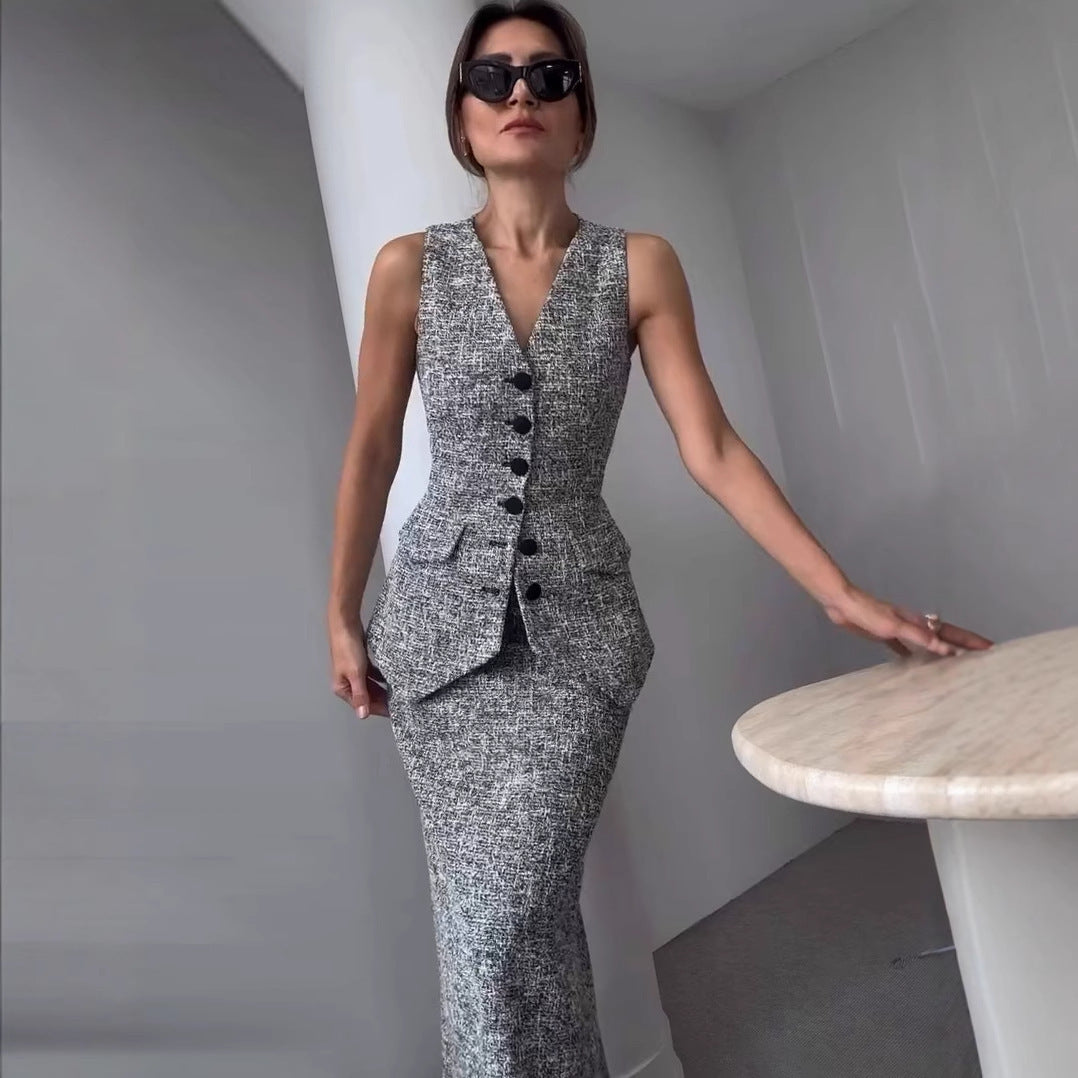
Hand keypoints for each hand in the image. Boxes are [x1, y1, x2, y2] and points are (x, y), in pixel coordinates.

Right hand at [328, 616, 390, 718]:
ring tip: (398, 694)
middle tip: (400, 703)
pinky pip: (372, 675)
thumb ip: (361, 694)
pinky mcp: (360, 663)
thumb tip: (362, 715)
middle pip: (367, 696)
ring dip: (382, 690)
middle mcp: (347, 683)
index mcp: (342, 688)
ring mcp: (353, 673)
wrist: (345, 624)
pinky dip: (381, 679)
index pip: (363, 705)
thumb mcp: (356, 673)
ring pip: (370, 686)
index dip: (379, 709)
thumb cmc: (347, 648)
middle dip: (382, 700)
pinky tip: (392, 680)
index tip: (394, 712)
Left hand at [822, 584, 994, 658]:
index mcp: (919, 622)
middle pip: (944, 636)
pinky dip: (912, 653)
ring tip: (954, 661)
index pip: (951, 633)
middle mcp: (913, 624)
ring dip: (941, 649)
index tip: (991, 648)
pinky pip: (904, 645)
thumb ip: (920, 637)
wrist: (842, 603)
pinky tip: (912, 661)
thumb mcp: (895, 627)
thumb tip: (948, 649)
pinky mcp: (884, 633)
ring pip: (927, 640)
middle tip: (981, 656)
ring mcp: (900, 628)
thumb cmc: (867, 613)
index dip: (970, 641)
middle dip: (963, 645)